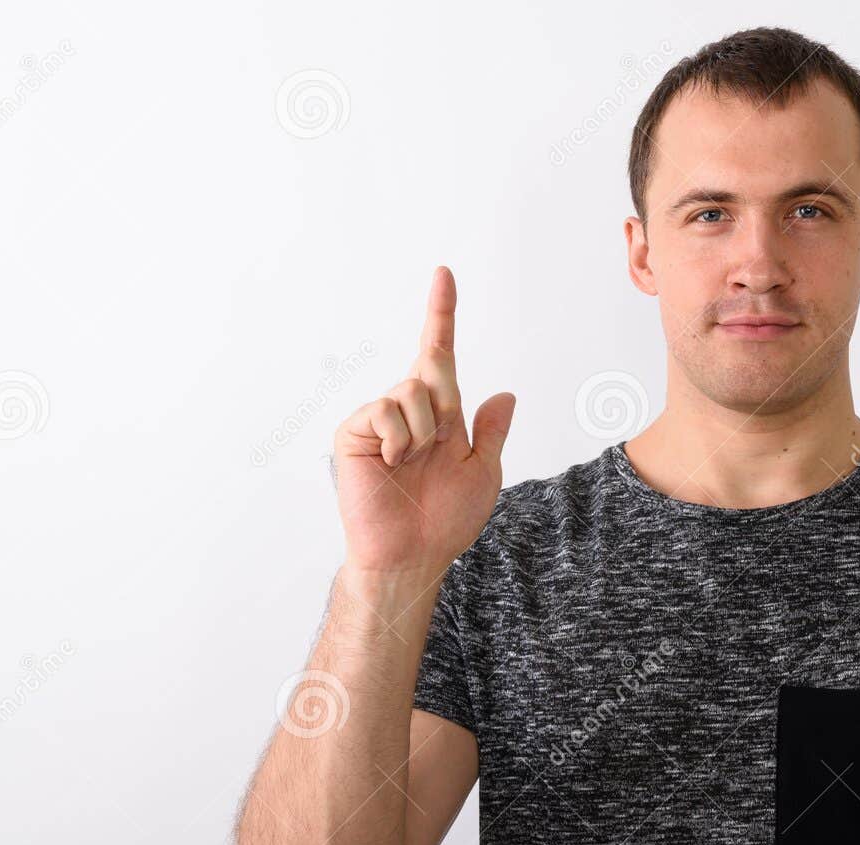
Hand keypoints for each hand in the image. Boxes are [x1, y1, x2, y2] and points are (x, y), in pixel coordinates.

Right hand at [333, 266, 515, 579]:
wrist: (412, 554)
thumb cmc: (444, 520)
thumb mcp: (483, 472)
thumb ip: (491, 432)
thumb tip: (505, 394)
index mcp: (439, 415)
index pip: (439, 354)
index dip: (441, 314)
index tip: (444, 275)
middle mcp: (407, 410)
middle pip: (433, 369)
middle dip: (444, 406)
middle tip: (433, 450)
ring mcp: (379, 419)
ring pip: (412, 390)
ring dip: (423, 431)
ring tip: (411, 463)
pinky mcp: (355, 431)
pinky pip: (385, 409)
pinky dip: (398, 438)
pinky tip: (392, 464)